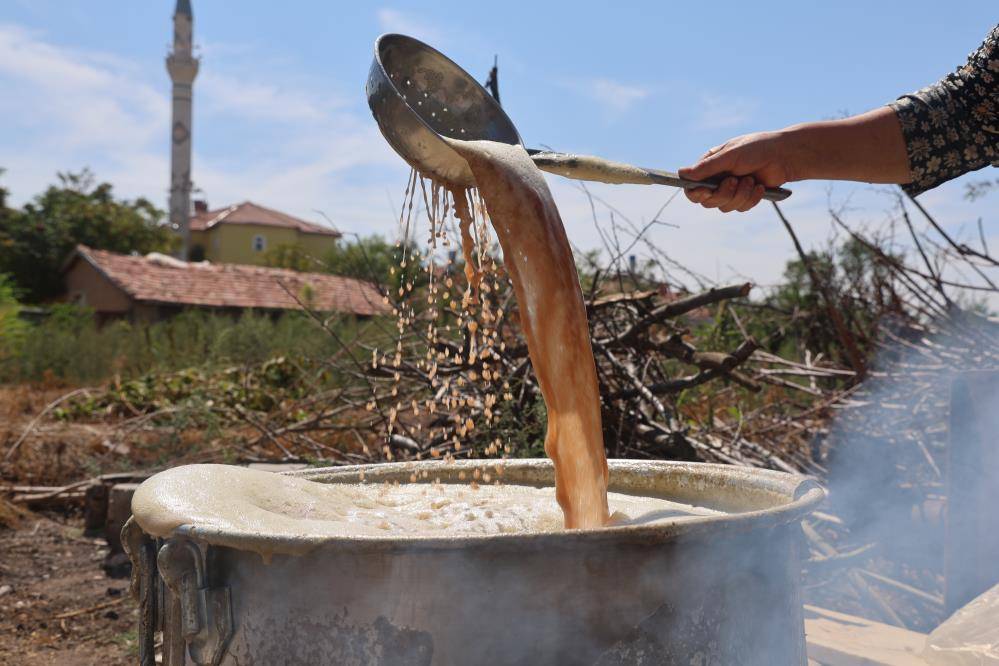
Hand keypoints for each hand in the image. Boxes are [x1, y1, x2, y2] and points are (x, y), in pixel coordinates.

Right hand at [678, 130, 795, 212]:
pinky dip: (751, 198)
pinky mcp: (745, 198)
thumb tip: (681, 174)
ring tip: (751, 180)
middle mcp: (717, 180)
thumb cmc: (756, 148)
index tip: (705, 191)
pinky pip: (741, 208)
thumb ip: (707, 167)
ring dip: (739, 195)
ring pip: (724, 207)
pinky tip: (759, 187)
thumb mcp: (730, 155)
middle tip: (735, 181)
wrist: (785, 156)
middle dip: (723, 194)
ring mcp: (731, 190)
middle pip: (707, 201)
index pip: (693, 186)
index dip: (696, 193)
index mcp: (709, 166)